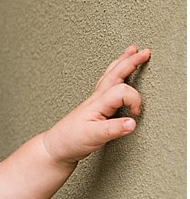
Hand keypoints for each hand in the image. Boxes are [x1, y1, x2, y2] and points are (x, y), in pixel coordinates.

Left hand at [42, 46, 149, 164]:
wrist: (55, 146)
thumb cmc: (70, 140)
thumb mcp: (93, 136)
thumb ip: (113, 129)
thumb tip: (132, 123)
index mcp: (97, 103)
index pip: (123, 91)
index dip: (134, 100)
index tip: (136, 114)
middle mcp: (96, 98)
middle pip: (115, 74)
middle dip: (131, 62)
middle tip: (144, 52)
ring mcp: (95, 101)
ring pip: (110, 76)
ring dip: (122, 63)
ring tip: (132, 52)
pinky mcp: (94, 107)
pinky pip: (107, 84)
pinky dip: (116, 74)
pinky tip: (118, 74)